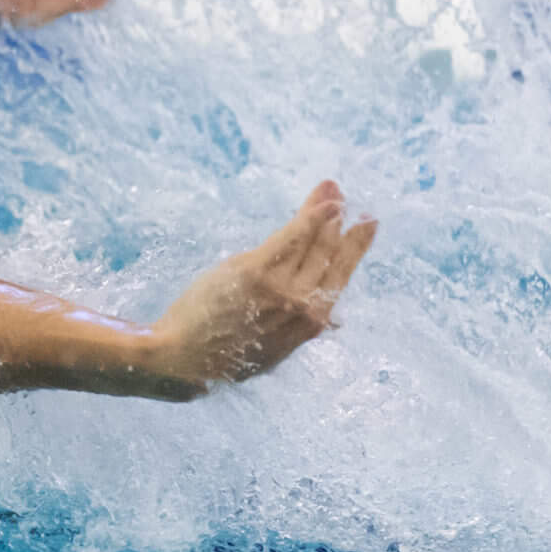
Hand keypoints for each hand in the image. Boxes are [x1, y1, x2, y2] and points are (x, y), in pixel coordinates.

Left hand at [146, 183, 376, 397]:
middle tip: (350, 202)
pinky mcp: (257, 272)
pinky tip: (321, 202)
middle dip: (344, 226)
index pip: (340, 277)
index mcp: (311, 324)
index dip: (354, 249)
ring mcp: (282, 288)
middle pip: (330, 256)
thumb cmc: (224, 354)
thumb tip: (331, 320)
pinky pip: (291, 237)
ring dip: (327, 213)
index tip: (365, 228)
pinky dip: (309, 217)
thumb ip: (299, 326)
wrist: (185, 359)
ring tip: (334, 192)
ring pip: (313, 243)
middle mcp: (304, 305)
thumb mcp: (275, 348)